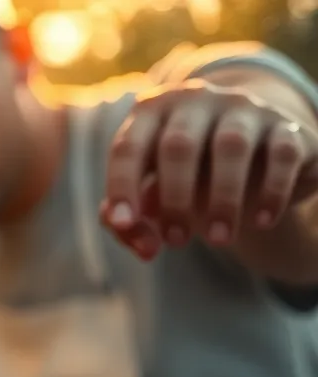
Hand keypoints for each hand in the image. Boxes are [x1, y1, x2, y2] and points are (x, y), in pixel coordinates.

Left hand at [101, 79, 317, 259]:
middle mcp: (197, 101)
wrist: (253, 149)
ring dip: (223, 199)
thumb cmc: (186, 176)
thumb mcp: (151, 192)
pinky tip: (262, 222)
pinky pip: (282, 154)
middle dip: (175, 199)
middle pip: (178, 146)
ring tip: (219, 240)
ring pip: (231, 146)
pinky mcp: (287, 125)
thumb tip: (131, 236)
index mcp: (152, 112)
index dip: (122, 186)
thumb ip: (129, 217)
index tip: (124, 224)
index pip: (128, 147)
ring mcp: (245, 107)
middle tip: (177, 242)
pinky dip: (272, 191)